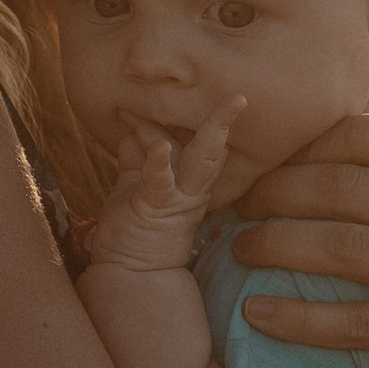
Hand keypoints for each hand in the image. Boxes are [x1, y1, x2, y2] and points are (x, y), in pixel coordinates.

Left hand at [84, 97, 241, 274]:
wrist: (128, 274)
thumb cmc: (132, 231)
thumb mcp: (133, 185)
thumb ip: (134, 157)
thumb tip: (129, 125)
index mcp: (189, 180)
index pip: (192, 139)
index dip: (176, 115)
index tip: (158, 92)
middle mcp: (192, 187)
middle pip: (212, 148)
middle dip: (226, 121)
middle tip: (240, 96)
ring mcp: (179, 198)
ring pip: (200, 159)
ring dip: (212, 132)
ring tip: (230, 106)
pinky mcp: (157, 208)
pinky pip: (160, 181)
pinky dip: (157, 162)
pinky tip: (157, 146)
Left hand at [231, 15, 368, 367]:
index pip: (367, 137)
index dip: (307, 144)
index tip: (272, 156)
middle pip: (346, 189)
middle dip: (278, 192)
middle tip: (236, 199)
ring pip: (343, 248)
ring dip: (277, 246)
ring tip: (236, 248)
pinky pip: (355, 323)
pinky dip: (300, 319)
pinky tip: (257, 314)